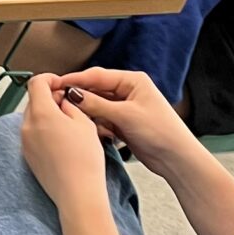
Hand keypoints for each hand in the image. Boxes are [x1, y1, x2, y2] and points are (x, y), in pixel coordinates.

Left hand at [20, 75, 115, 212]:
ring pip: (33, 118)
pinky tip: (62, 141)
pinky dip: (44, 131)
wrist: (78, 194)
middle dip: (50, 98)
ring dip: (47, 115)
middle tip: (69, 105)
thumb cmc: (84, 161)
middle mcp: (27, 127)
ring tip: (69, 126)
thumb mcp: (84, 122)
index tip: (60, 83)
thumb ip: (70, 104)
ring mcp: (25, 143)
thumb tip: (63, 100)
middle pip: (34, 100)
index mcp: (40, 113)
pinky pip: (33, 135)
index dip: (50, 78)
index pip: (36, 83)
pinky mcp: (28, 157)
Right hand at [48, 68, 198, 184]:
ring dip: (86, 112)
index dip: (76, 80)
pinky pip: (102, 119)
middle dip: (80, 97)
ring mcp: (126, 108)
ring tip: (71, 117)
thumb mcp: (125, 116)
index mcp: (133, 81)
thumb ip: (97, 105)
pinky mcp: (124, 124)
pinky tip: (87, 130)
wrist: (176, 158)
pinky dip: (95, 124)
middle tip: (58, 102)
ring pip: (98, 106)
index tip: (57, 84)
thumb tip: (72, 94)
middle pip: (96, 90)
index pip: (98, 76)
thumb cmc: (159, 131)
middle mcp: (129, 91)